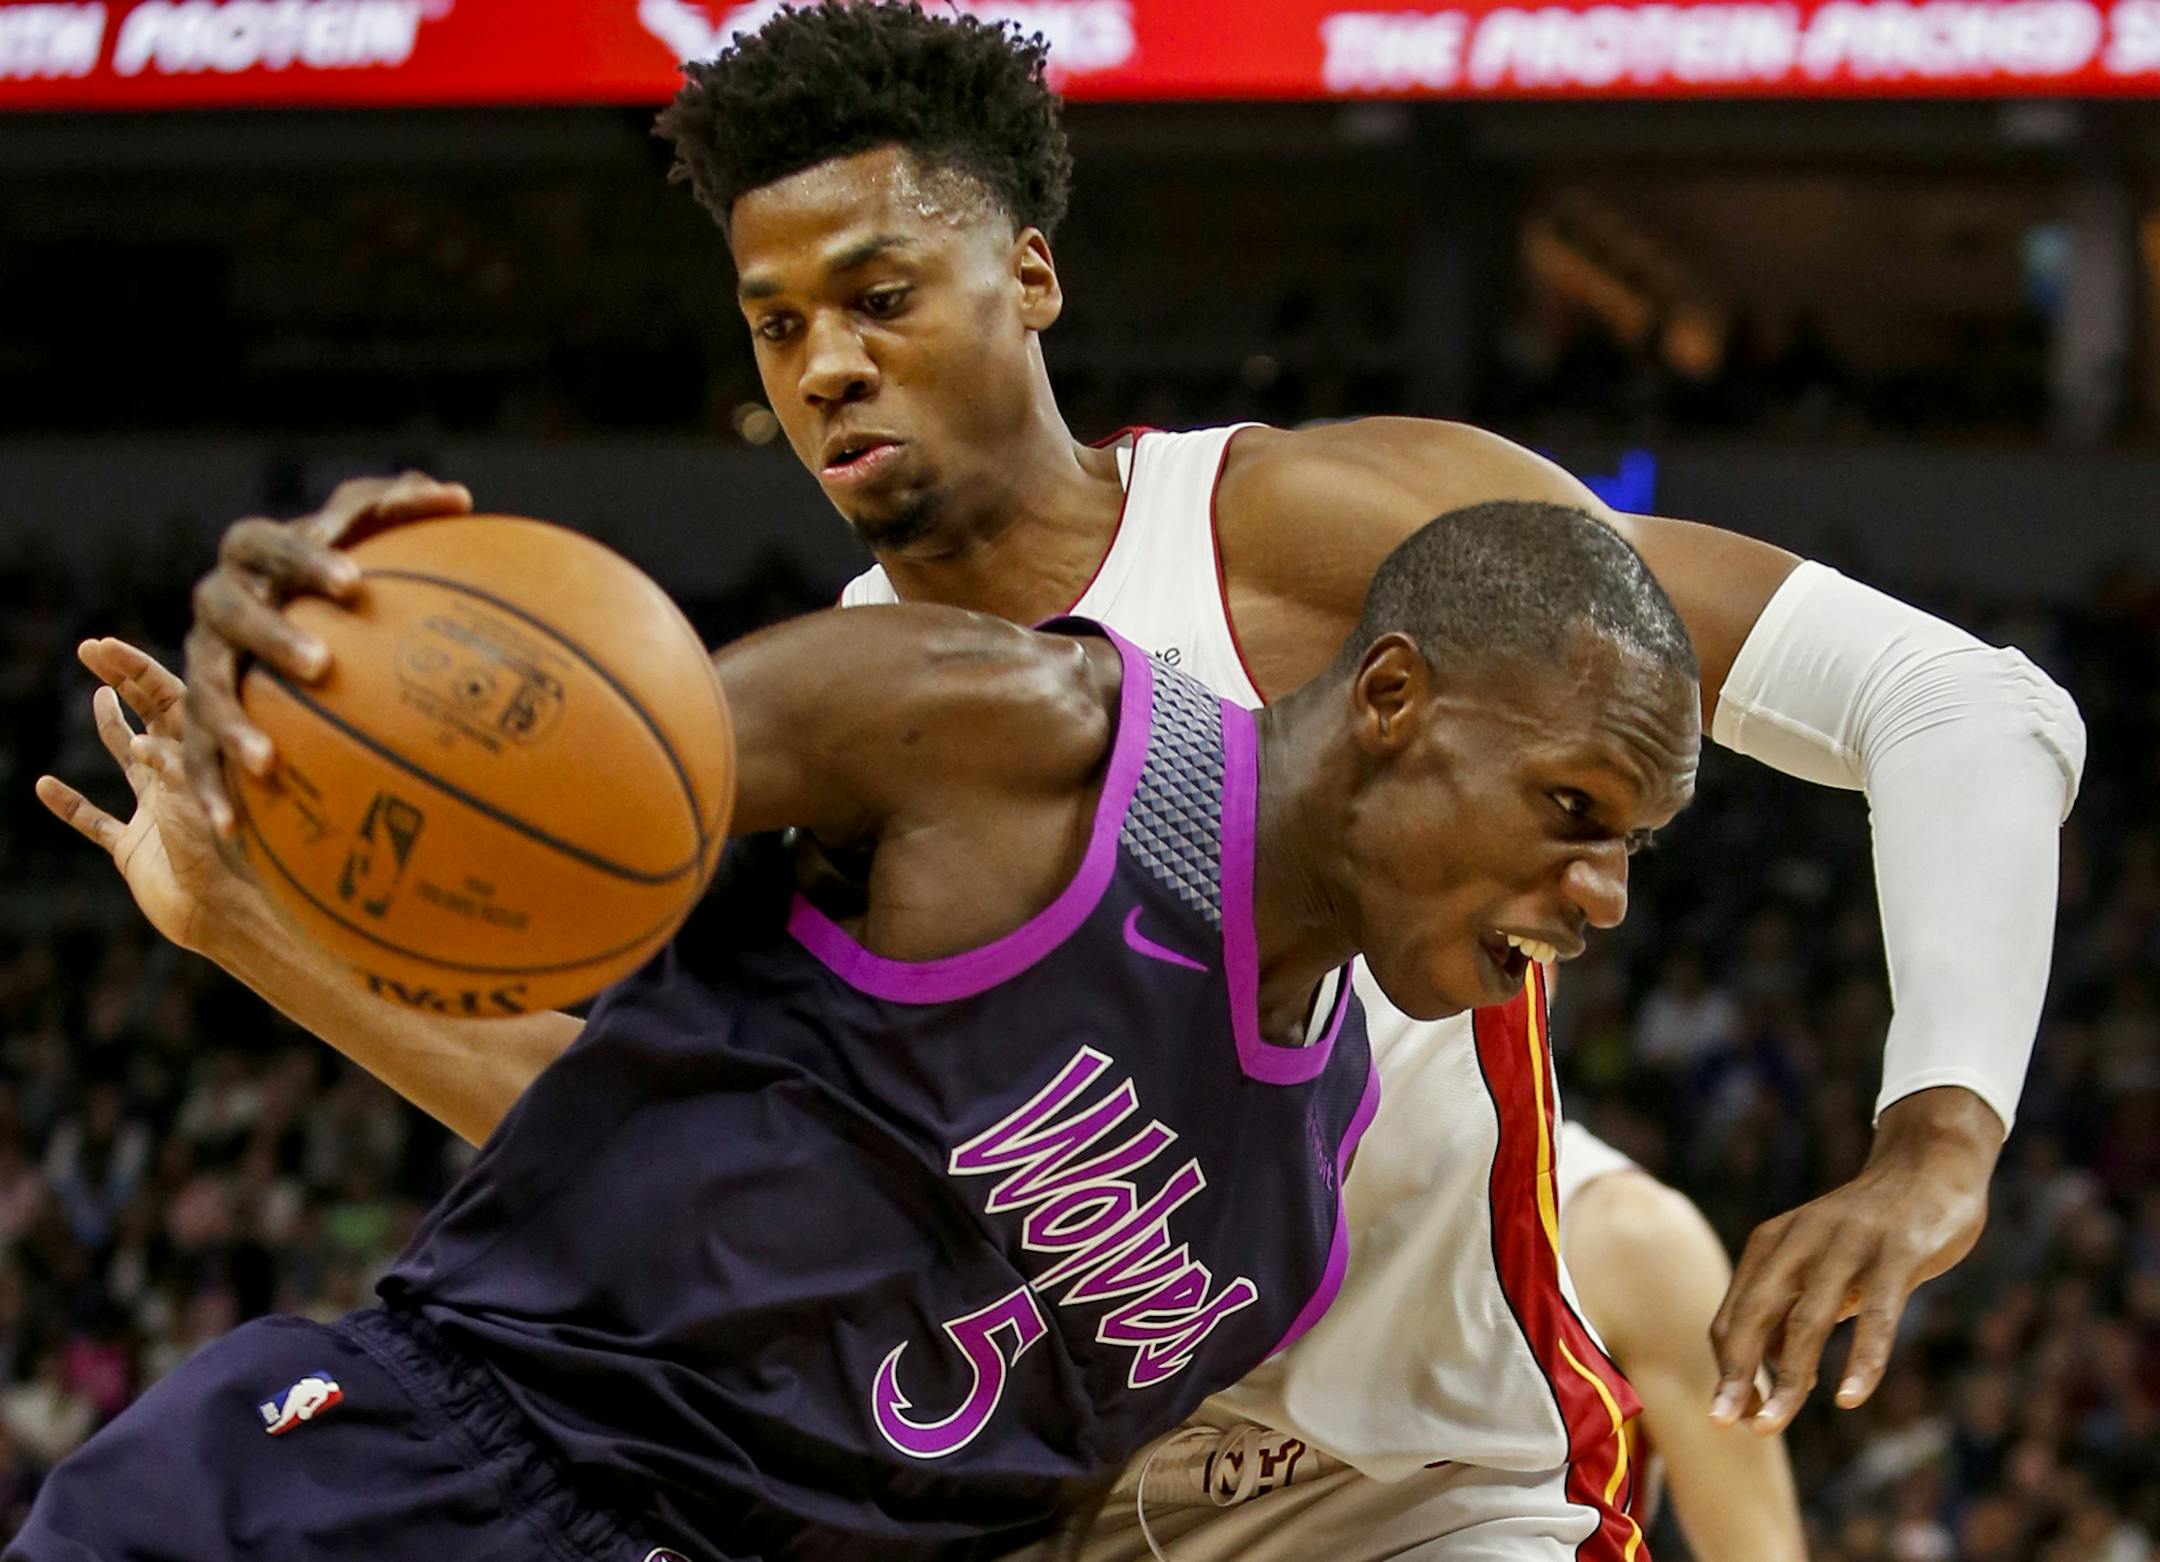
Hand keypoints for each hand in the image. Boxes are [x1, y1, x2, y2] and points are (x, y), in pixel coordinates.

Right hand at [36, 639, 258, 957]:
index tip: (103, 646)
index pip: (170, 698)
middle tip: (90, 647)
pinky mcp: (133, 848)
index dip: (136, 669)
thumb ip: (178, 774)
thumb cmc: (226, 862)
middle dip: (122, 680)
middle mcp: (179, 780)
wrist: (225, 918)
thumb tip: (143, 743)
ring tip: (99, 697)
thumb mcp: (202, 807)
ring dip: (113, 730)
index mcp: (200, 760)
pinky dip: (71, 805)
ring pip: (128, 761)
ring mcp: (155, 812)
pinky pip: (96, 822)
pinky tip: (46, 787)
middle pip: (149, 717)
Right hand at [182, 471, 471, 835]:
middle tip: (320, 666)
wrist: (289, 635)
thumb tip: (459, 498)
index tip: (355, 582)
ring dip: (232, 726)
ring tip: (267, 762)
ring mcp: (203, 663)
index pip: (266, 543)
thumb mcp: (371, 539)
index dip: (303, 557)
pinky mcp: (196, 720)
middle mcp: (218, 607)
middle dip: (270, 637)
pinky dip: (211, 792)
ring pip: (204, 691)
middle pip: (228, 611)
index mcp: (254, 559)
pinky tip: (233, 831)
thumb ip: (403, 512)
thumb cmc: (343, 580)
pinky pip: (196, 759)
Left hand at [1707, 1087, 2000, 1434]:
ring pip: (1808, 1321)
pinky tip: (1848, 1398)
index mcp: (1771, 1245)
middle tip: (1728, 1424)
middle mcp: (1799, 1241)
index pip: (1734, 1315)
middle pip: (1755, 1316)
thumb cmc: (1868, 1230)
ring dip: (1788, 1380)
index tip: (1731, 1414)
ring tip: (1772, 1423)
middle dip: (1737, 1374)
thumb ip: (1795, 1308)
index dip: (1729, 1367)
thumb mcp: (1819, 1264)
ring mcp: (1847, 1245)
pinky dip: (1861, 1360)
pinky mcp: (1897, 1252)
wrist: (1926, 1166)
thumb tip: (1773, 1371)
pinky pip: (1878, 1315)